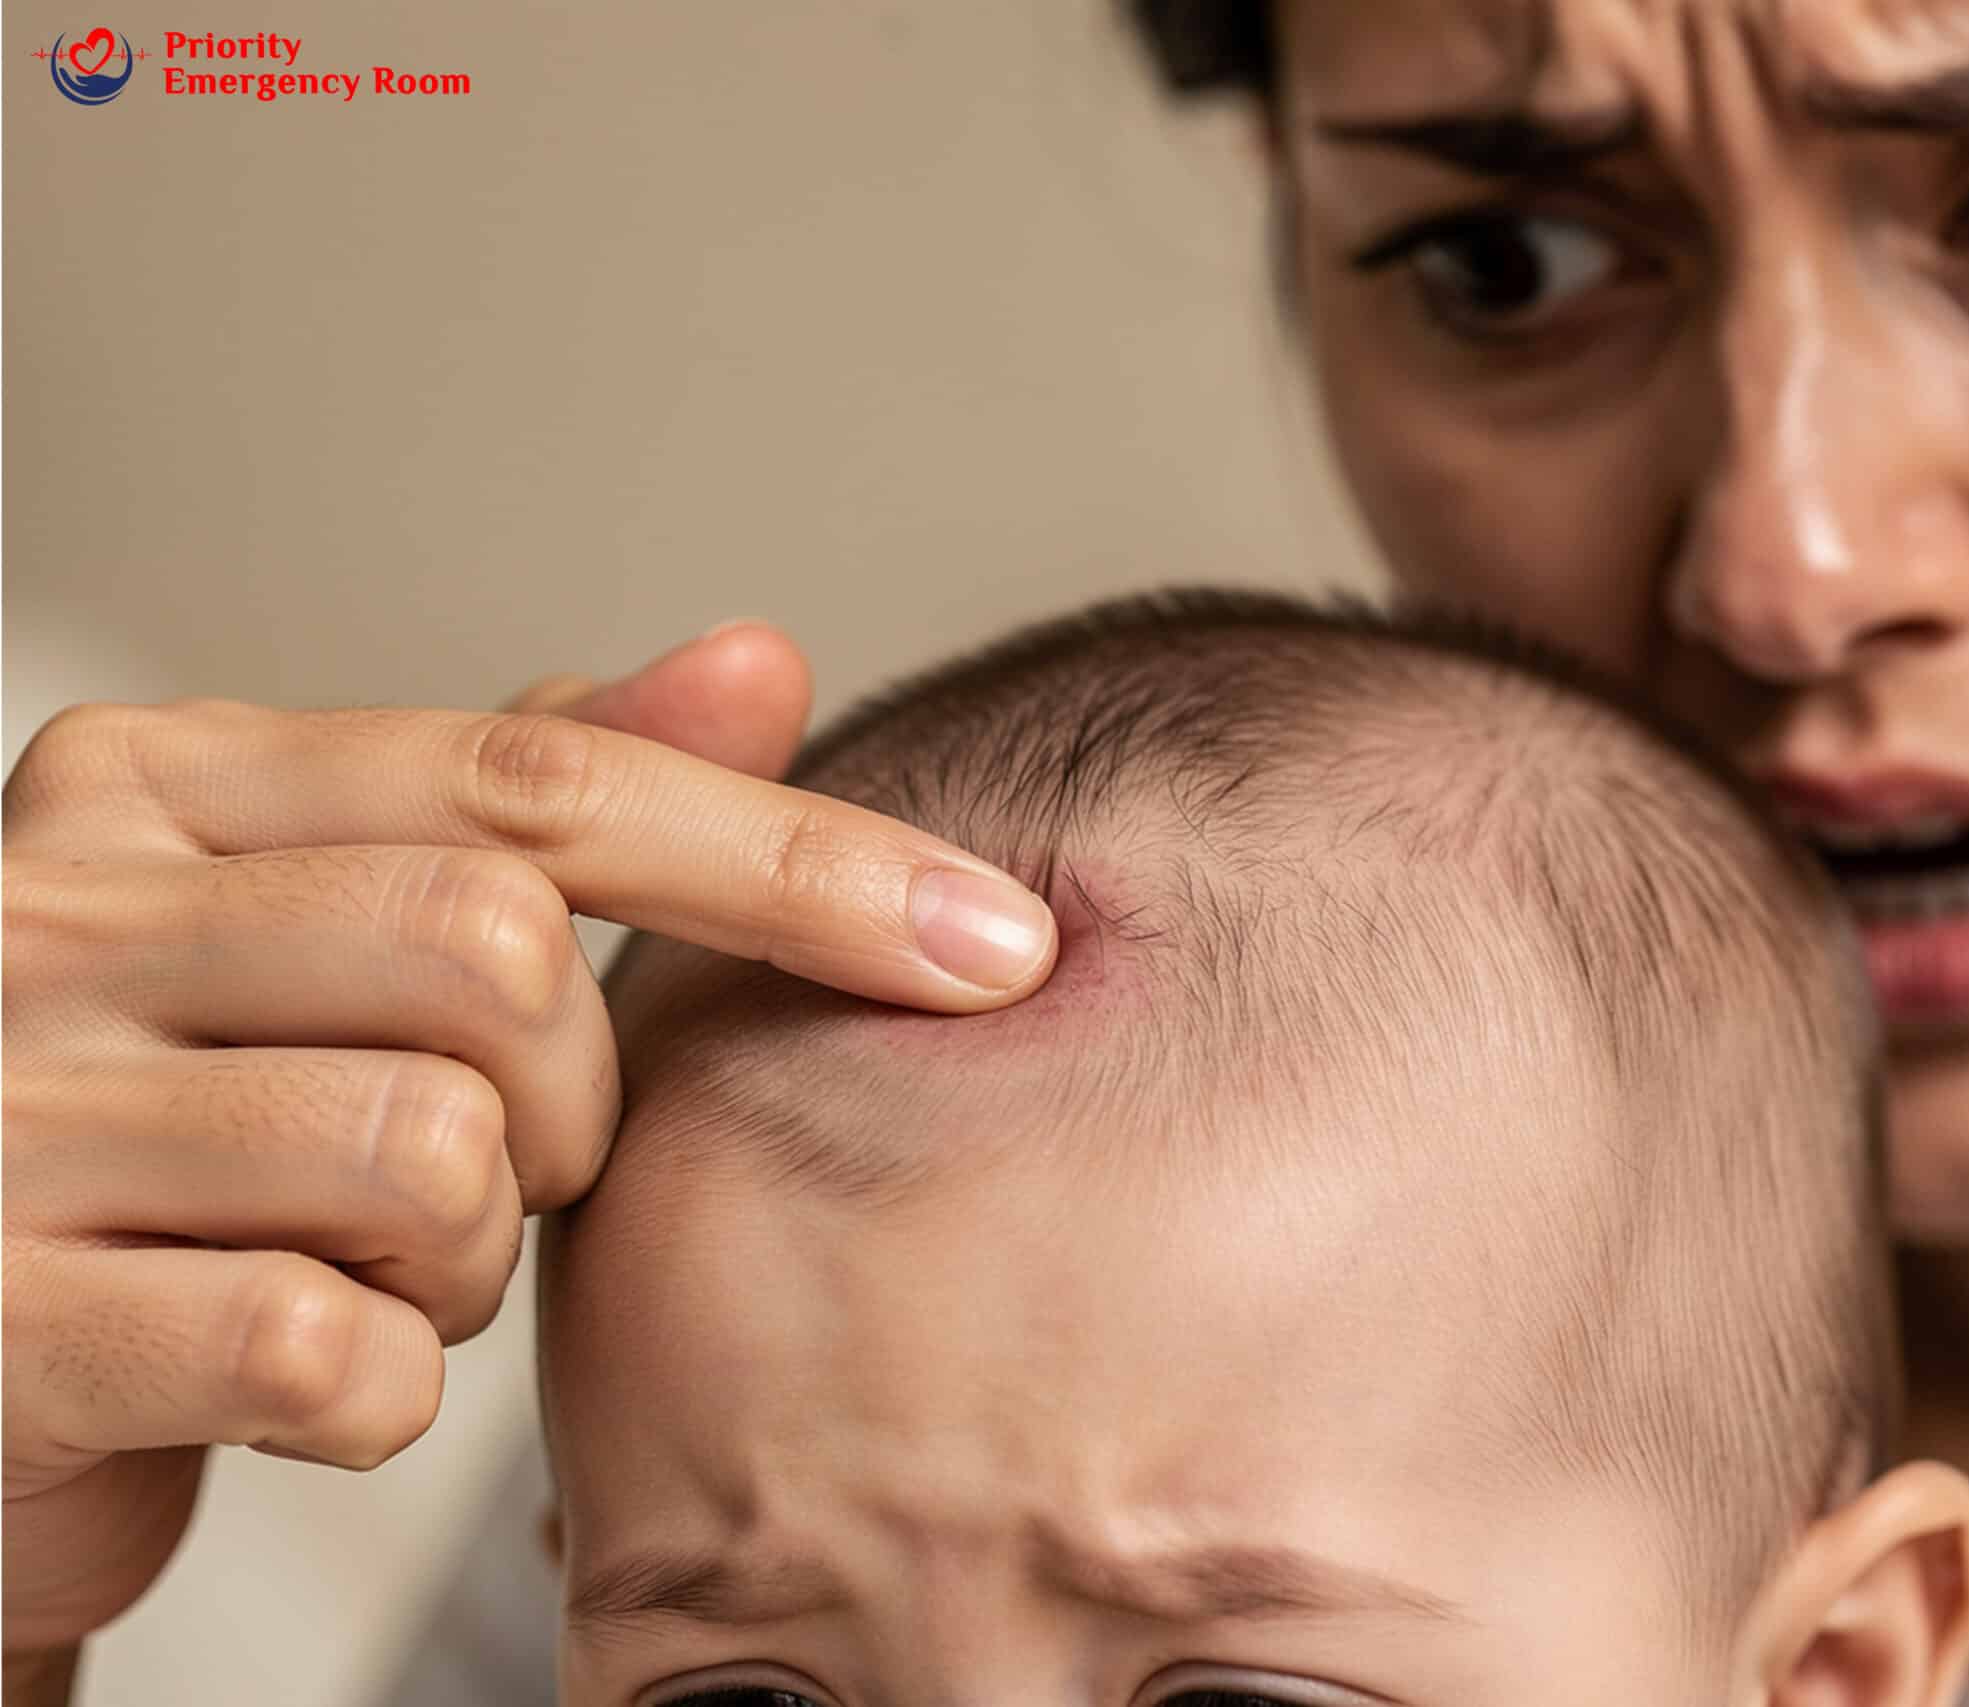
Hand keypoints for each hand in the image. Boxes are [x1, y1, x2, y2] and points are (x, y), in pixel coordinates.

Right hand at [0, 621, 1057, 1670]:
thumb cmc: (182, 1134)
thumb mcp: (329, 929)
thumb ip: (532, 798)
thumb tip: (761, 658)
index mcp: (161, 785)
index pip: (545, 782)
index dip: (797, 864)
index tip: (998, 942)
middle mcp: (61, 911)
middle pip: (501, 957)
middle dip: (571, 1102)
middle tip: (487, 1164)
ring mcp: (8, 1114)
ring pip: (432, 1154)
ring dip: (468, 1256)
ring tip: (370, 1263)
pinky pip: (325, 1349)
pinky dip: (375, 1390)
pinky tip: (297, 1375)